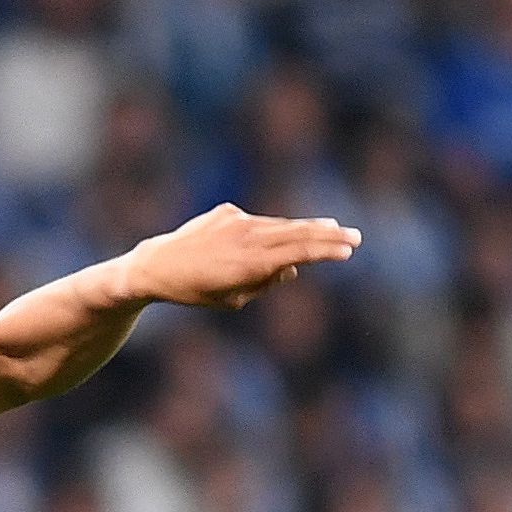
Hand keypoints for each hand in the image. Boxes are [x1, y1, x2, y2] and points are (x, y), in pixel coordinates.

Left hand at [121, 204, 361, 310]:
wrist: (157, 266)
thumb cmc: (195, 291)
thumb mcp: (233, 299)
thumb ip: (265, 282)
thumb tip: (292, 268)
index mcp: (250, 263)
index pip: (298, 252)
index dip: (325, 250)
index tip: (348, 249)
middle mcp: (246, 237)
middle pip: (296, 233)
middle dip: (327, 235)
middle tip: (355, 236)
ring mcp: (236, 221)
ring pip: (279, 225)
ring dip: (305, 228)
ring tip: (331, 229)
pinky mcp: (226, 212)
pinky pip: (256, 223)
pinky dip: (270, 231)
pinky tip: (278, 238)